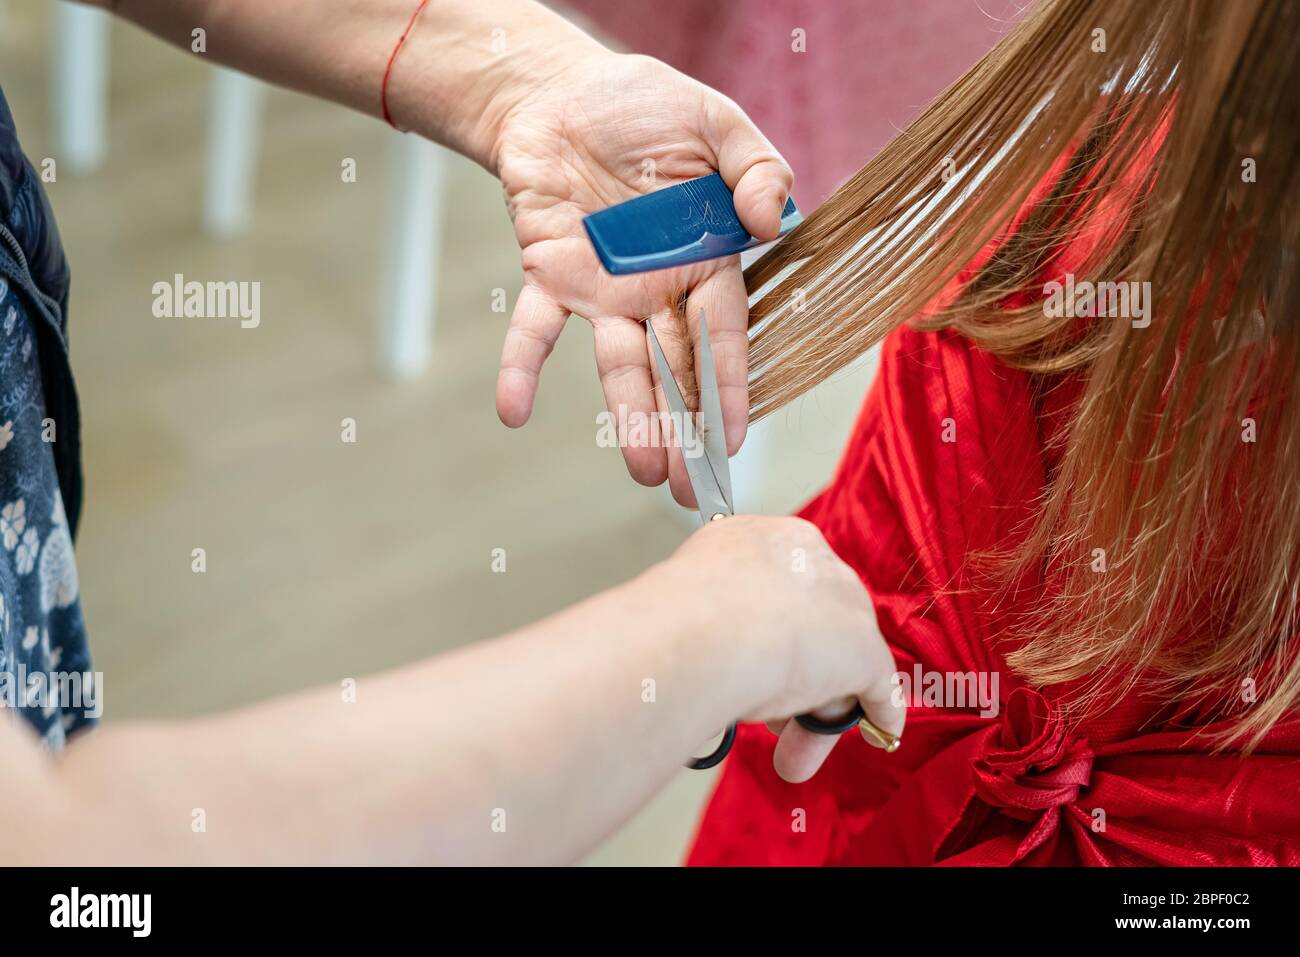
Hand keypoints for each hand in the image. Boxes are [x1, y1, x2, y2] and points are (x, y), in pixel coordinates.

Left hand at [490, 50, 792, 504]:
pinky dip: (522, 367)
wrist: (562, 92)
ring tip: (645, 473)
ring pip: (620, 365)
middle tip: (695, 491)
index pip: (724, 333)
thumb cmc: (646, 107)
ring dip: (630, 418)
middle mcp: (655, 287)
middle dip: (688, 429)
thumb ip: (755, 166)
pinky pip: (534, 329)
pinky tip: (514, 412)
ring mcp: (602, 288)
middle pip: (677, 369)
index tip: (734, 441)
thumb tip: (771, 220)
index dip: (730, 386)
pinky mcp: (548, 273)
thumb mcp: (716, 121)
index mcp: (704, 258)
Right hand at [657, 516, 903, 781]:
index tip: (761, 662)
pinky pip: (880, 687)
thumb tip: (718, 637)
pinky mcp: (866, 652)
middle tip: (772, 720)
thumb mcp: (698, 589)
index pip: (790, 592)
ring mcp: (846, 607)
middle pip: (817, 628)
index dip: (776, 635)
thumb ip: (720, 607)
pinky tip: (880, 733)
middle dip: (797, 680)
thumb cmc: (687, 611)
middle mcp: (819, 564)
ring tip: (789, 757)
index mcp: (778, 541)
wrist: (708, 627)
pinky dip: (880, 713)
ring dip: (817, 715)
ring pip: (838, 664)